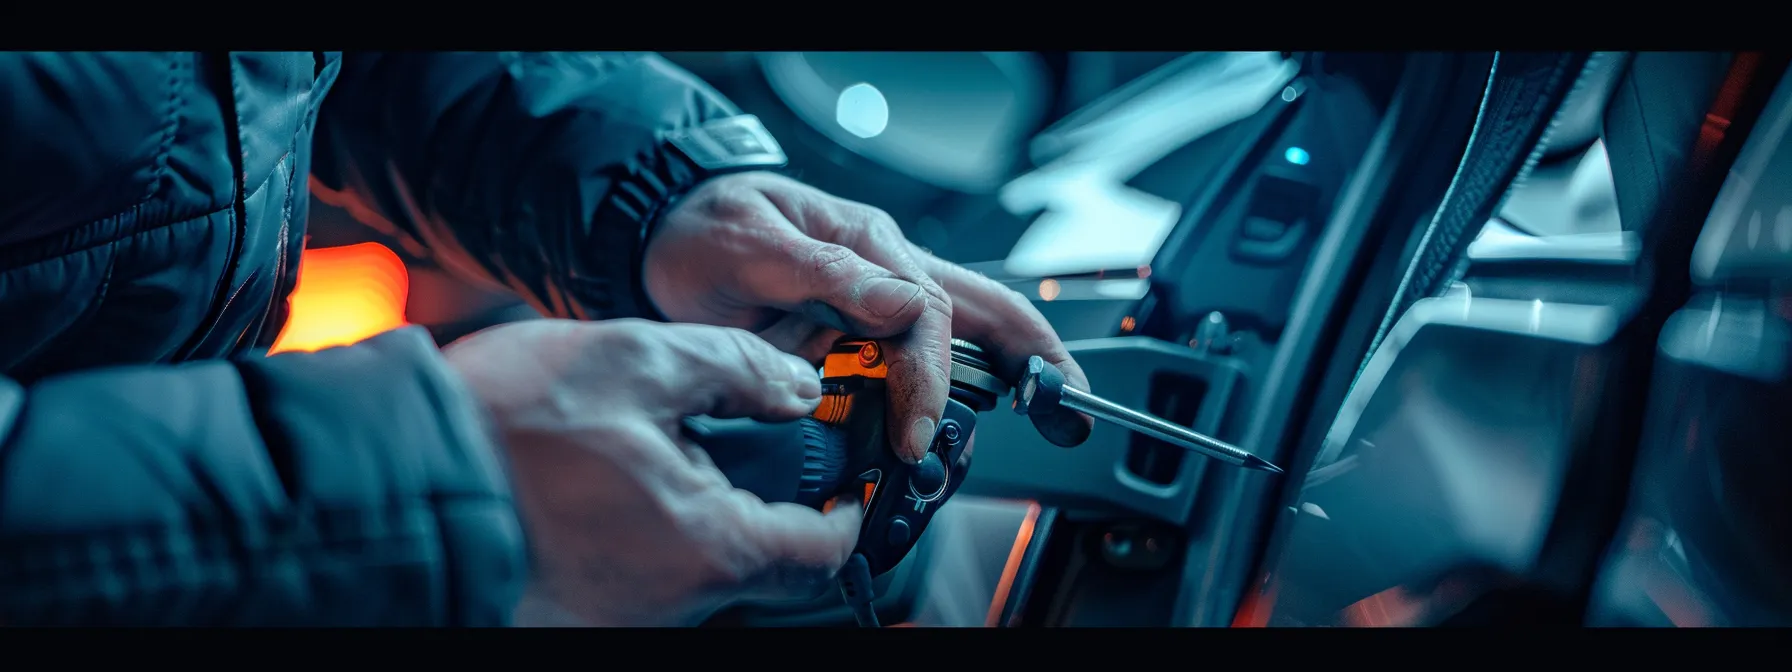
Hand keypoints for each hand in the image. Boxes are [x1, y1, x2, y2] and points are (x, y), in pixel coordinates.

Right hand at [443, 318, 860, 626]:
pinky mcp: (575, 617)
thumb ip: (736, 370)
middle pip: (753, 563)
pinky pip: (633, 579)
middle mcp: (673, 603)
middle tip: (712, 442)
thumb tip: (798, 389)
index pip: (819, 555)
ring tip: (625, 453)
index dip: (844, 515)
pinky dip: (633, 537)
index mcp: (709, 546)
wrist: (390, 480)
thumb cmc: (503, 424)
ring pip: (689, 570)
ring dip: (681, 515)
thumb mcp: (636, 359)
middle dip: (750, 504)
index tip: (844, 485)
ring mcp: (622, 618)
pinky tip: (589, 489)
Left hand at [645, 172, 1093, 462]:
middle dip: (1038, 360)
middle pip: (986, 313)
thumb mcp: (749, 246)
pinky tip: (971, 430)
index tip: (913, 433)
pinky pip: (925, 367)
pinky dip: (960, 397)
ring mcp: (882, 307)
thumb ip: (824, 275)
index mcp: (870, 247)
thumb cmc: (706, 232)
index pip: (927, 315)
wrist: (668, 237)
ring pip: (969, 341)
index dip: (929, 380)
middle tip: (1071, 413)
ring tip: (1049, 421)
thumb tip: (903, 302)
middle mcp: (889, 276)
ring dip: (1007, 382)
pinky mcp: (865, 338)